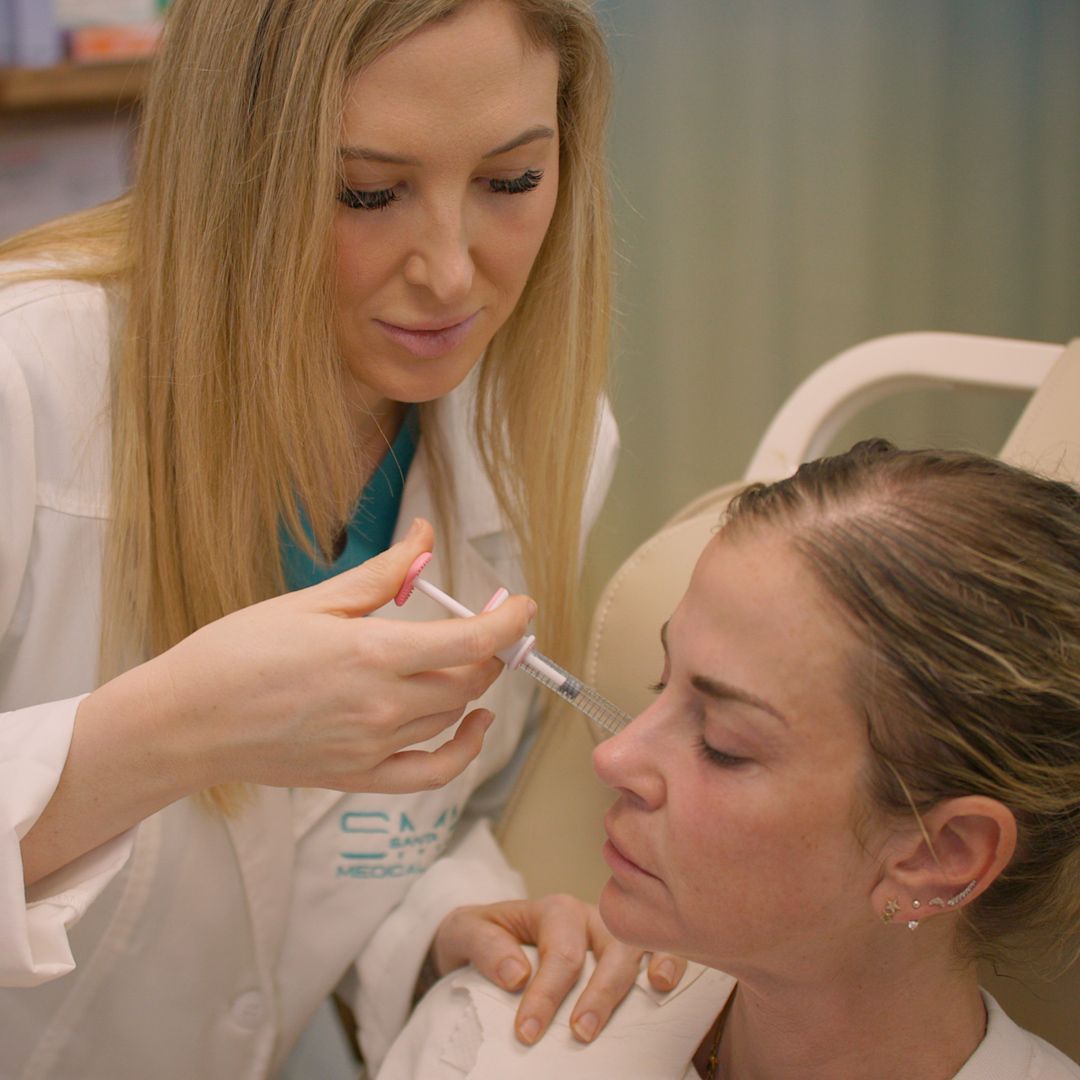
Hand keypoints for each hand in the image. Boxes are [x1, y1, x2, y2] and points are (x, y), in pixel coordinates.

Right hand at [149, 517, 535, 793]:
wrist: (187, 721)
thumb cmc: (238, 652)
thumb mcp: (314, 599)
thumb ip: (382, 573)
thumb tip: (426, 537)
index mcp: (374, 653)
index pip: (472, 641)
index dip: (510, 622)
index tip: (521, 605)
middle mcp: (384, 705)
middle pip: (469, 679)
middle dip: (489, 649)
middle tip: (485, 625)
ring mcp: (374, 747)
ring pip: (452, 716)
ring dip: (471, 686)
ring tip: (463, 658)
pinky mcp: (359, 777)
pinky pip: (431, 773)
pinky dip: (462, 750)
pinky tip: (472, 725)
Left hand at [431, 896, 687, 1044]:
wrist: (488, 941)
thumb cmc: (482, 937)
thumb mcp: (465, 932)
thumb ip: (483, 945)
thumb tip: (517, 974)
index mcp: (555, 911)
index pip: (559, 951)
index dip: (546, 993)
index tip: (527, 1032)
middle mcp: (593, 918)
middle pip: (610, 946)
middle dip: (600, 992)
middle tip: (580, 1034)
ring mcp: (617, 936)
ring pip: (642, 942)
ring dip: (651, 964)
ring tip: (657, 990)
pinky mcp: (633, 956)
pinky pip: (662, 948)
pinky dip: (674, 958)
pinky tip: (673, 982)